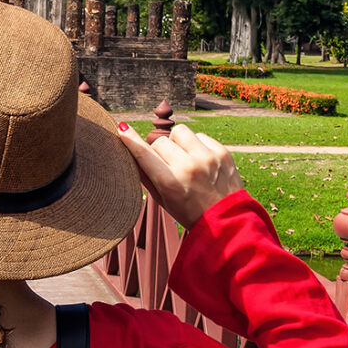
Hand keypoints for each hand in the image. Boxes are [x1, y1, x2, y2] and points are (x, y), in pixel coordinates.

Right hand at [115, 120, 242, 226]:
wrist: (226, 220)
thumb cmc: (189, 212)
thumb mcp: (163, 200)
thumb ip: (146, 176)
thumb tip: (131, 151)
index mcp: (170, 183)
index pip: (144, 154)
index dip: (130, 140)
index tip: (121, 128)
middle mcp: (188, 168)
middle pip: (159, 142)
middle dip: (160, 151)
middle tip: (168, 165)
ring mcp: (207, 158)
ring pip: (179, 132)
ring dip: (177, 143)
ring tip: (185, 158)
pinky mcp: (222, 152)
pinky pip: (200, 136)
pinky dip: (197, 145)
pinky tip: (201, 161)